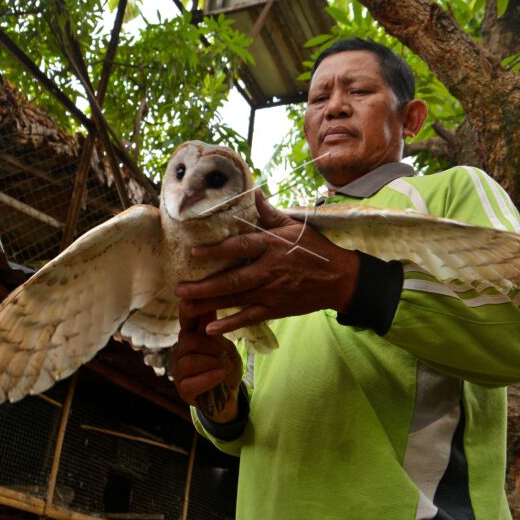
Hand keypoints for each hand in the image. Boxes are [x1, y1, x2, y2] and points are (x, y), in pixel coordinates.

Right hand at [171, 310, 241, 422]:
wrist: (231, 393)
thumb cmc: (225, 366)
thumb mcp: (224, 344)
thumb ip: (214, 328)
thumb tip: (210, 302)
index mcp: (189, 338)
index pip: (185, 321)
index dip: (190, 311)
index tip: (197, 303)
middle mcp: (179, 353)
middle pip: (189, 341)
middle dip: (211, 347)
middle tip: (224, 355)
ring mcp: (179, 372)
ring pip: (189, 361)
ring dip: (212, 363)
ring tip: (225, 367)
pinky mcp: (183, 390)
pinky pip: (191, 382)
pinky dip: (209, 378)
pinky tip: (220, 375)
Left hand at [175, 190, 359, 334]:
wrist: (340, 279)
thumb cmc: (315, 250)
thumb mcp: (294, 226)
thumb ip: (269, 213)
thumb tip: (252, 191)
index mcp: (272, 246)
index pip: (240, 247)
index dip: (216, 250)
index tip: (193, 252)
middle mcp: (269, 269)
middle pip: (233, 279)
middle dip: (205, 286)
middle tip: (179, 288)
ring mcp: (272, 291)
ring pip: (236, 299)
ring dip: (210, 303)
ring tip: (185, 306)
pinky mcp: (276, 308)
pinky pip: (250, 317)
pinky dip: (231, 323)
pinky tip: (211, 327)